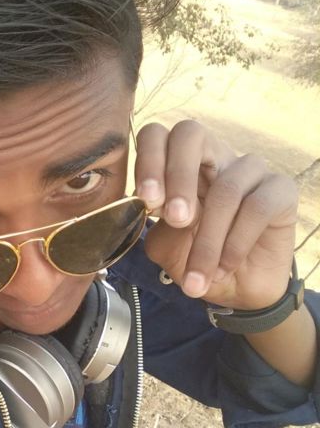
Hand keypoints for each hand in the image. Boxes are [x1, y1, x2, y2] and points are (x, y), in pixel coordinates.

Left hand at [134, 120, 298, 310]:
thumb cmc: (196, 260)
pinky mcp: (281, 190)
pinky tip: (224, 268)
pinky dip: (235, 245)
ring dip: (207, 240)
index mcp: (177, 163)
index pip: (157, 136)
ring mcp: (249, 170)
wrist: (237, 293)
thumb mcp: (166, 246)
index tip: (146, 200)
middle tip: (176, 219)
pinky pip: (257, 208)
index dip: (148, 160)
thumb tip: (159, 205)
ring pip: (225, 188)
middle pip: (190, 134)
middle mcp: (213, 157)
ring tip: (196, 277)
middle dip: (178, 177)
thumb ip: (157, 223)